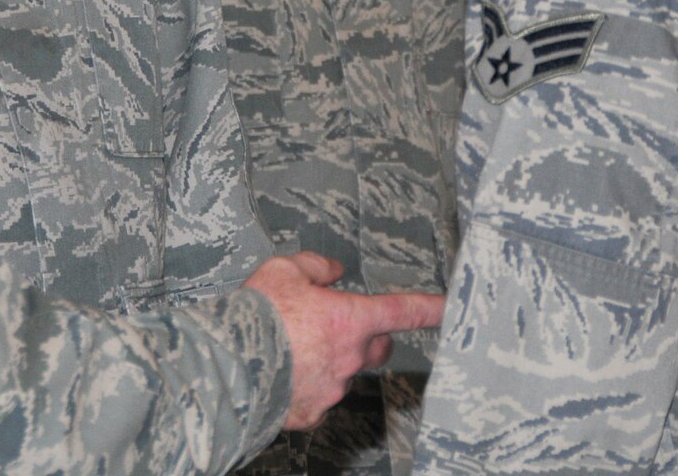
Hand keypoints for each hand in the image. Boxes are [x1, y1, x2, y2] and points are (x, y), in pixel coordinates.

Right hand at [243, 252, 444, 429]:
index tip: (451, 307)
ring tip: (293, 348)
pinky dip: (308, 383)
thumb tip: (333, 271)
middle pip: (379, 347)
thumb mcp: (284, 270)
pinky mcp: (312, 411)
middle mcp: (349, 357)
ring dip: (331, 359)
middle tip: (340, 325)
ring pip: (346, 372)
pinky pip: (320, 395)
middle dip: (370, 336)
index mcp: (350, 319)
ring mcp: (333, 388)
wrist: (227, 366)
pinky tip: (284, 372)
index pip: (403, 311)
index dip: (431, 307)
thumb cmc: (257, 316)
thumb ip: (315, 266)